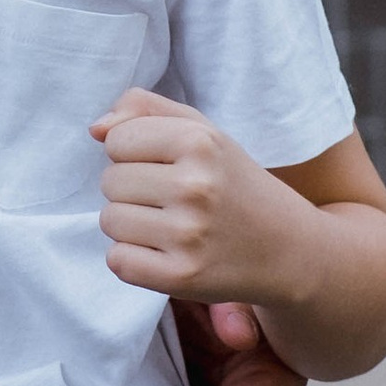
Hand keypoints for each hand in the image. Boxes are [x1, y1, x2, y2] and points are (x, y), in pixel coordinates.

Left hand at [90, 87, 298, 303]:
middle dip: (133, 190)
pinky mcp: (182, 276)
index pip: (115, 140)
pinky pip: (118, 260)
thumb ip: (145, 110)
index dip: (134, 154)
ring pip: (110, 221)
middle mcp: (195, 186)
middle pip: (109, 182)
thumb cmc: (234, 184)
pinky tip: (167, 253)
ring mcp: (189, 234)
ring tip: (172, 226)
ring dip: (132, 226)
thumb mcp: (203, 131)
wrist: (290, 249)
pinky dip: (134, 260)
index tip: (167, 167)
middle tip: (174, 201)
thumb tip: (95, 129)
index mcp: (199, 141)